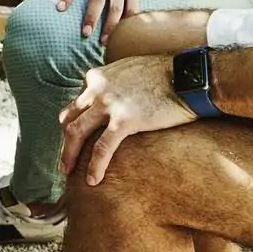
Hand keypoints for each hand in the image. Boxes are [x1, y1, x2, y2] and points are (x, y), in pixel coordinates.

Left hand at [58, 54, 195, 185]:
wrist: (188, 77)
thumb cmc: (166, 75)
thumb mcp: (130, 71)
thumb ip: (115, 84)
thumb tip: (114, 99)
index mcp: (97, 77)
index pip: (76, 104)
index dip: (73, 124)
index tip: (75, 140)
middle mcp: (97, 88)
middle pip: (68, 119)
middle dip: (63, 141)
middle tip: (64, 161)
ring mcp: (108, 104)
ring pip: (76, 132)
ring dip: (68, 155)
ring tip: (67, 173)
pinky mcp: (124, 120)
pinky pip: (102, 148)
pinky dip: (94, 166)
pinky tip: (92, 180)